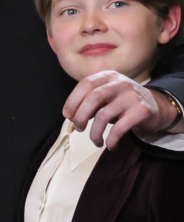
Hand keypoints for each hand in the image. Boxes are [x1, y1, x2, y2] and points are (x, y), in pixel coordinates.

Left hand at [64, 71, 180, 148]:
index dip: (72, 101)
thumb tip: (72, 117)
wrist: (155, 108)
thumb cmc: (122, 103)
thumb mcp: (106, 96)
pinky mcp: (142, 111)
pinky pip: (118, 129)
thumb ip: (89, 102)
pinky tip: (110, 145)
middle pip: (93, 98)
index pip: (85, 84)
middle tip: (79, 129)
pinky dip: (111, 140)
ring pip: (103, 116)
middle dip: (80, 116)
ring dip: (94, 133)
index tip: (67, 116)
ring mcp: (132, 96)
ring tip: (96, 141)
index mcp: (108, 76)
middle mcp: (120, 83)